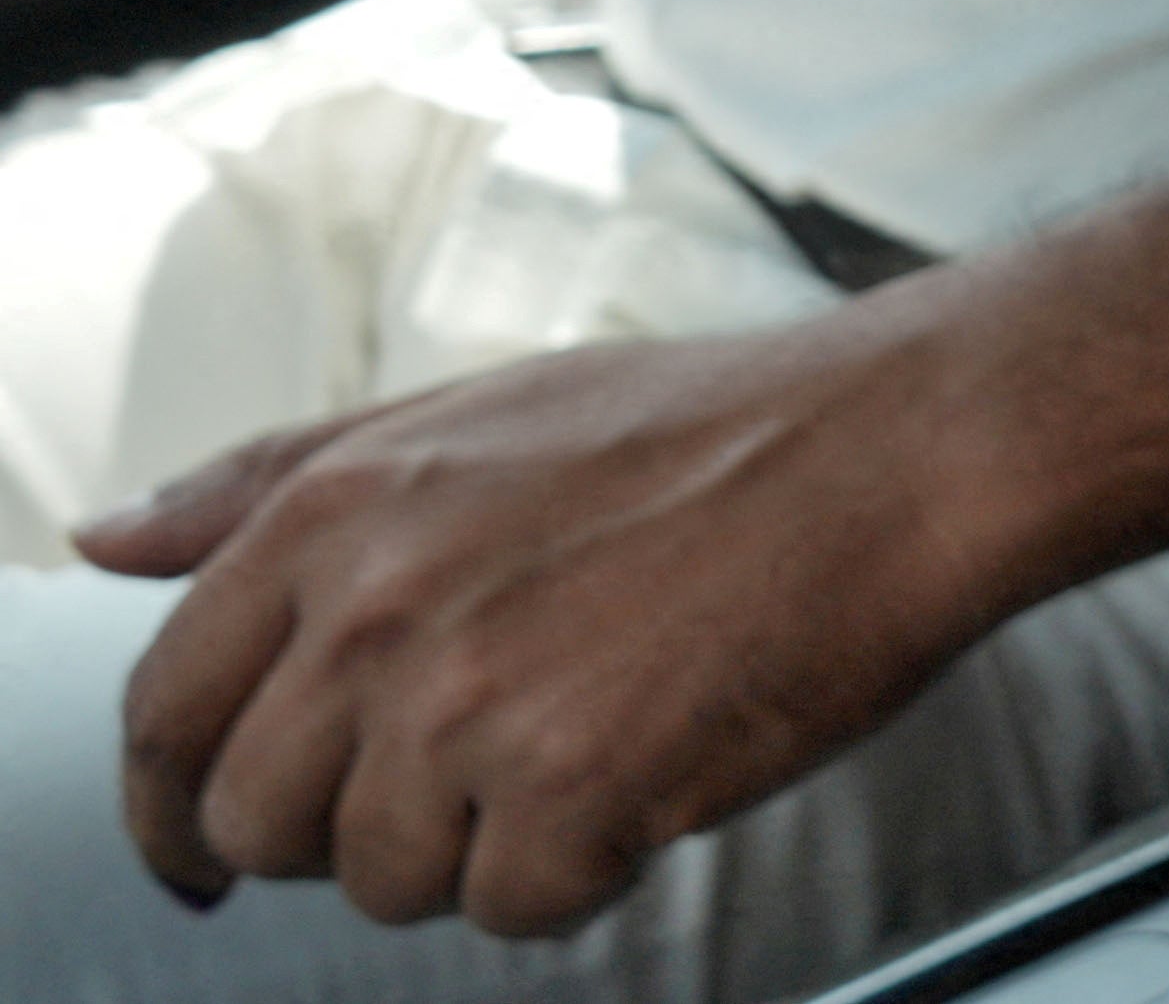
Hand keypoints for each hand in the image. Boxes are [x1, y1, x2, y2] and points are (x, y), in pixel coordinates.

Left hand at [88, 311, 1028, 933]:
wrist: (908, 444)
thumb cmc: (712, 424)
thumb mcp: (469, 412)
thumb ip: (271, 476)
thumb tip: (107, 540)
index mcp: (332, 514)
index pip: (162, 711)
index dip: (171, 799)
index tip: (205, 840)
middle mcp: (374, 612)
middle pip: (255, 824)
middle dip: (342, 829)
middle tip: (457, 780)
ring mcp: (469, 707)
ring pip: (382, 882)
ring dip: (477, 847)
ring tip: (584, 742)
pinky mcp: (570, 792)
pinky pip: (511, 910)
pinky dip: (581, 872)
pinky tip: (647, 771)